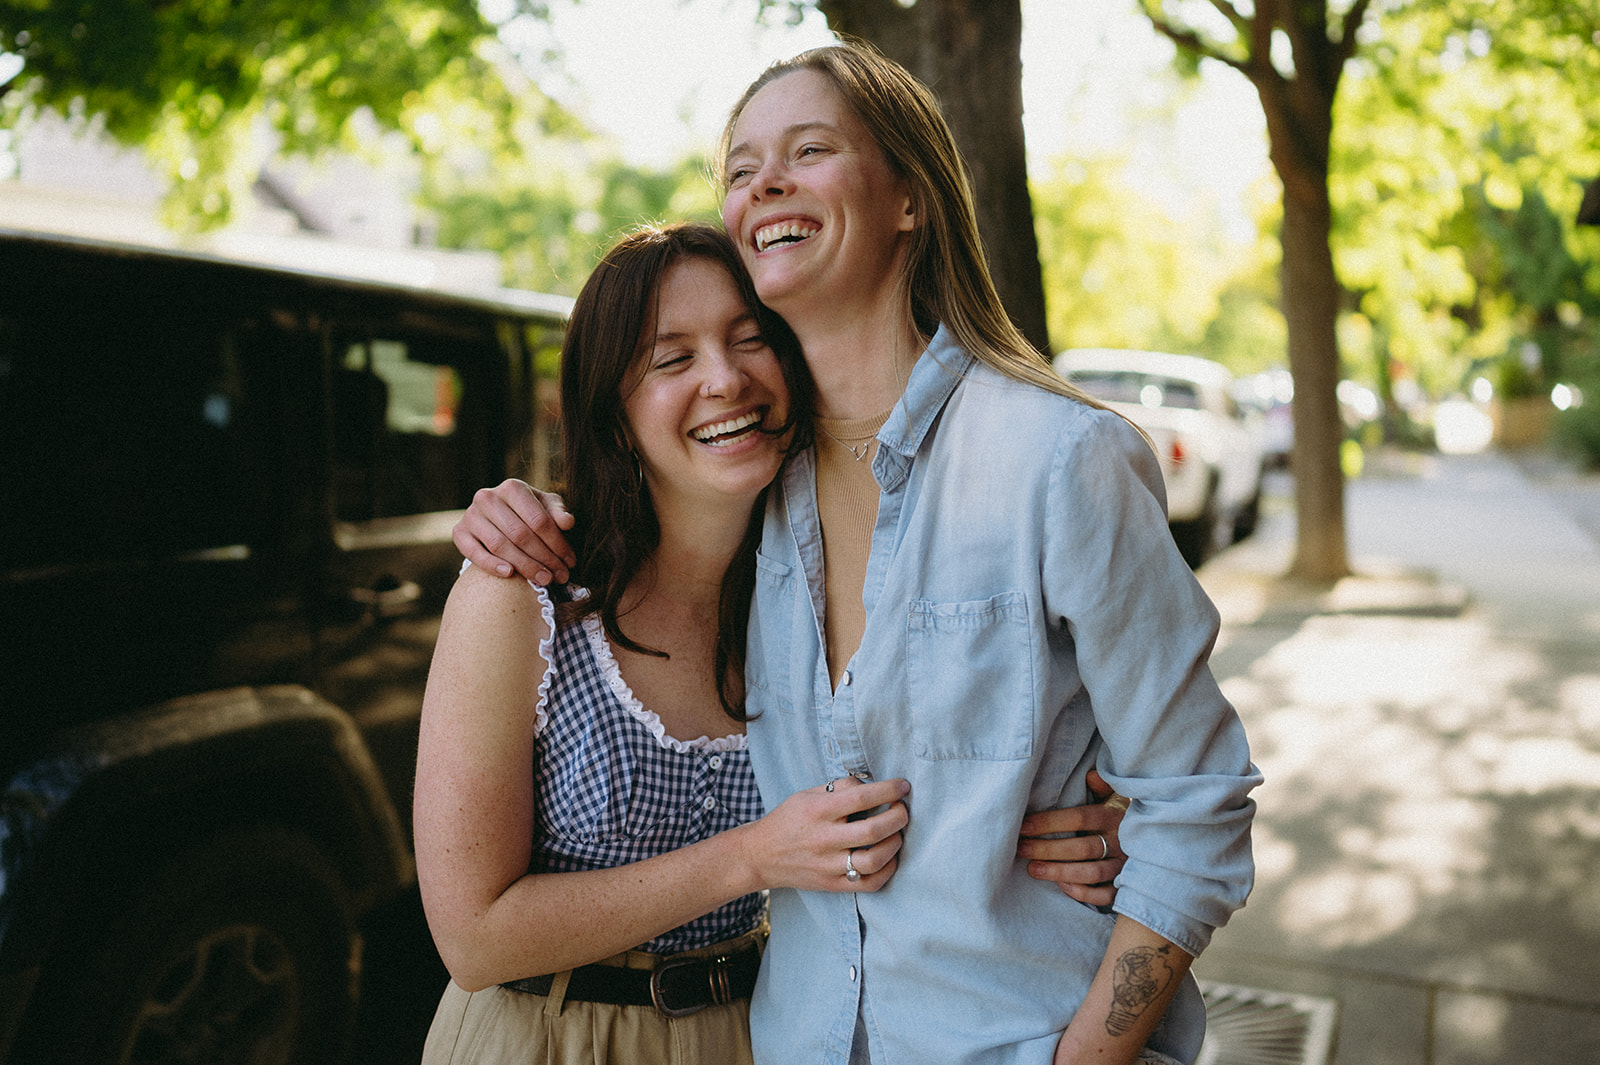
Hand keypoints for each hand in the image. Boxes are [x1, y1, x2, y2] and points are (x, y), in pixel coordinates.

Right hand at [452, 479, 577, 583]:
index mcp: (513, 487)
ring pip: (500, 545)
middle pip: (520, 534)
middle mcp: (488, 497)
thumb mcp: (546, 507)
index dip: (558, 544)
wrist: (497, 516)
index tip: (570, 562)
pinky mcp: (459, 532)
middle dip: (544, 558)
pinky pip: (474, 552)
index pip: (539, 520)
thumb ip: (558, 513)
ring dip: (524, 566)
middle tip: (560, 576)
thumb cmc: (528, 511)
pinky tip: (509, 574)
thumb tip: (567, 522)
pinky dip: (491, 564)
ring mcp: (471, 514)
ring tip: (544, 580)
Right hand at [740, 776, 909, 893]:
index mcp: (818, 811)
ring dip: (895, 844)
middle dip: (898, 817)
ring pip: (874, 860)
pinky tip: (890, 857)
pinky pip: (869, 883)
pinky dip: (887, 870)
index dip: (889, 790)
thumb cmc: (788, 820)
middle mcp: (824, 839)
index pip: (861, 797)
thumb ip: (839, 788)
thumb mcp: (807, 795)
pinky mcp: (832, 884)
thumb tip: (871, 784)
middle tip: (903, 809)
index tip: (903, 786)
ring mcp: (828, 865)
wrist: (760, 856)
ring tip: (897, 833)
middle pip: (873, 830)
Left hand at [1017, 770, 1127, 905]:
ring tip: (1033, 869)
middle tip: (1020, 849)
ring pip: (1091, 873)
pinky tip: (1062, 886)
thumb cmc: (1124, 817)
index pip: (1079, 818)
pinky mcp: (1127, 887)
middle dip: (1047, 849)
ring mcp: (1125, 866)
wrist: (1159, 841)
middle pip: (1082, 847)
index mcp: (1115, 816)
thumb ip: (1103, 787)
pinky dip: (1084, 893)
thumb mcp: (1118, 796)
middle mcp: (1121, 842)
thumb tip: (1091, 776)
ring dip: (1059, 872)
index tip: (1023, 826)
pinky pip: (1105, 895)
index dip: (1049, 822)